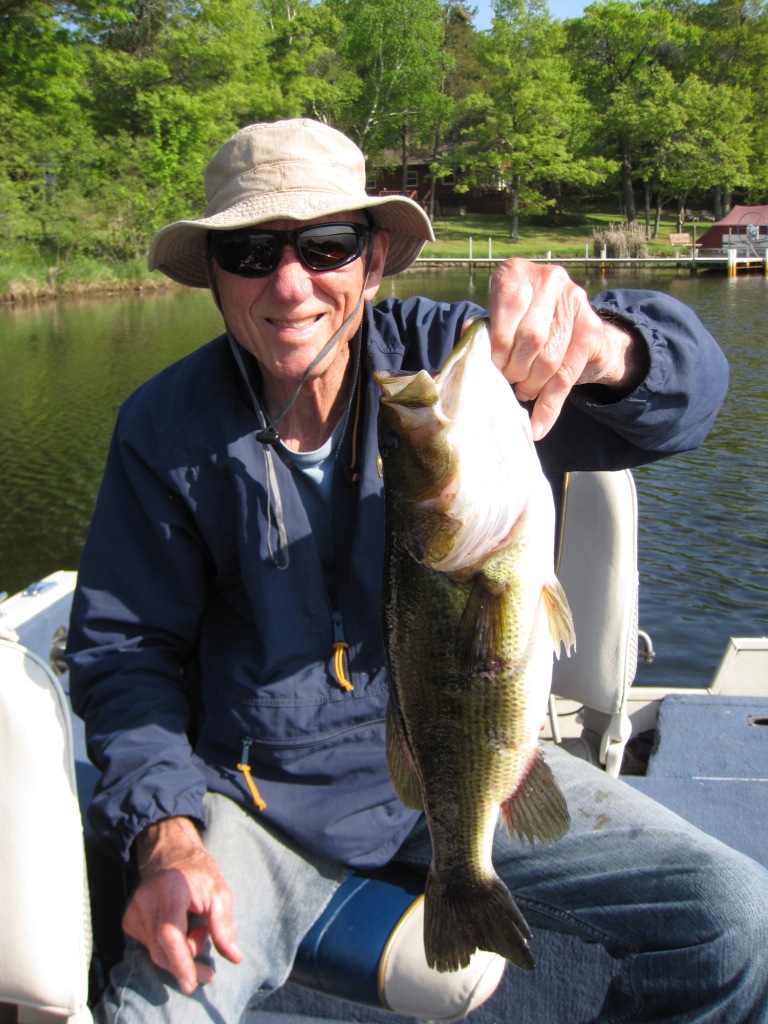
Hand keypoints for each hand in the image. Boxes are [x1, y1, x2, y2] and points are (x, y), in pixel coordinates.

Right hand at [123, 817, 242, 994]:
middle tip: (208, 975)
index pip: (169, 933)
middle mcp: (146, 900)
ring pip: (156, 952)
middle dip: (186, 967)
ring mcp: (134, 911)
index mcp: (171, 889)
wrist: (172, 858)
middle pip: (161, 949)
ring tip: (198, 932)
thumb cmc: (200, 877)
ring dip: (180, 954)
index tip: (191, 983)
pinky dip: (168, 948)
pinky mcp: (128, 921)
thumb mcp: (220, 894)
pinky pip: (150, 947)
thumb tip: (235, 958)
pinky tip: (181, 931)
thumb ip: (224, 926)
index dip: (180, 961)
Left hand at [487, 259, 648, 439]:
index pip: (508, 305)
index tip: (494, 365)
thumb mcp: (498, 320)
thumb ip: (483, 328)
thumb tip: (469, 337)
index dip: (499, 342)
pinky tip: (538, 426)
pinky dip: (549, 407)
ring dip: (531, 385)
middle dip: (515, 368)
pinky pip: (567, 377)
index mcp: (517, 272)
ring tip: (522, 392)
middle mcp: (549, 279)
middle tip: (508, 380)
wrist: (573, 327)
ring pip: (549, 358)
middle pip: (530, 336)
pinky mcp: (591, 329)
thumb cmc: (522, 324)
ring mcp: (574, 302)